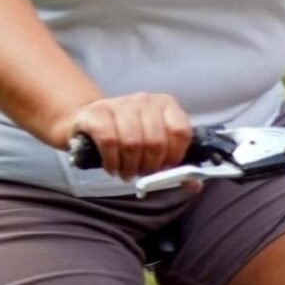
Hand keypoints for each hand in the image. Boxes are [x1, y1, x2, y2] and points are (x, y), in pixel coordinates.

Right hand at [59, 93, 196, 181]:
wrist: (91, 120)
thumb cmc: (129, 134)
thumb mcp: (156, 146)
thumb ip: (176, 165)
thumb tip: (194, 185)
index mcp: (165, 105)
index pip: (180, 131)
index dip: (175, 156)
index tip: (166, 168)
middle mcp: (144, 100)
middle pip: (155, 141)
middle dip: (149, 166)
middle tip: (142, 174)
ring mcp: (119, 103)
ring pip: (132, 143)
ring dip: (130, 166)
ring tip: (126, 172)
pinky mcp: (97, 112)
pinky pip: (109, 141)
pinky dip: (112, 161)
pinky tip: (112, 167)